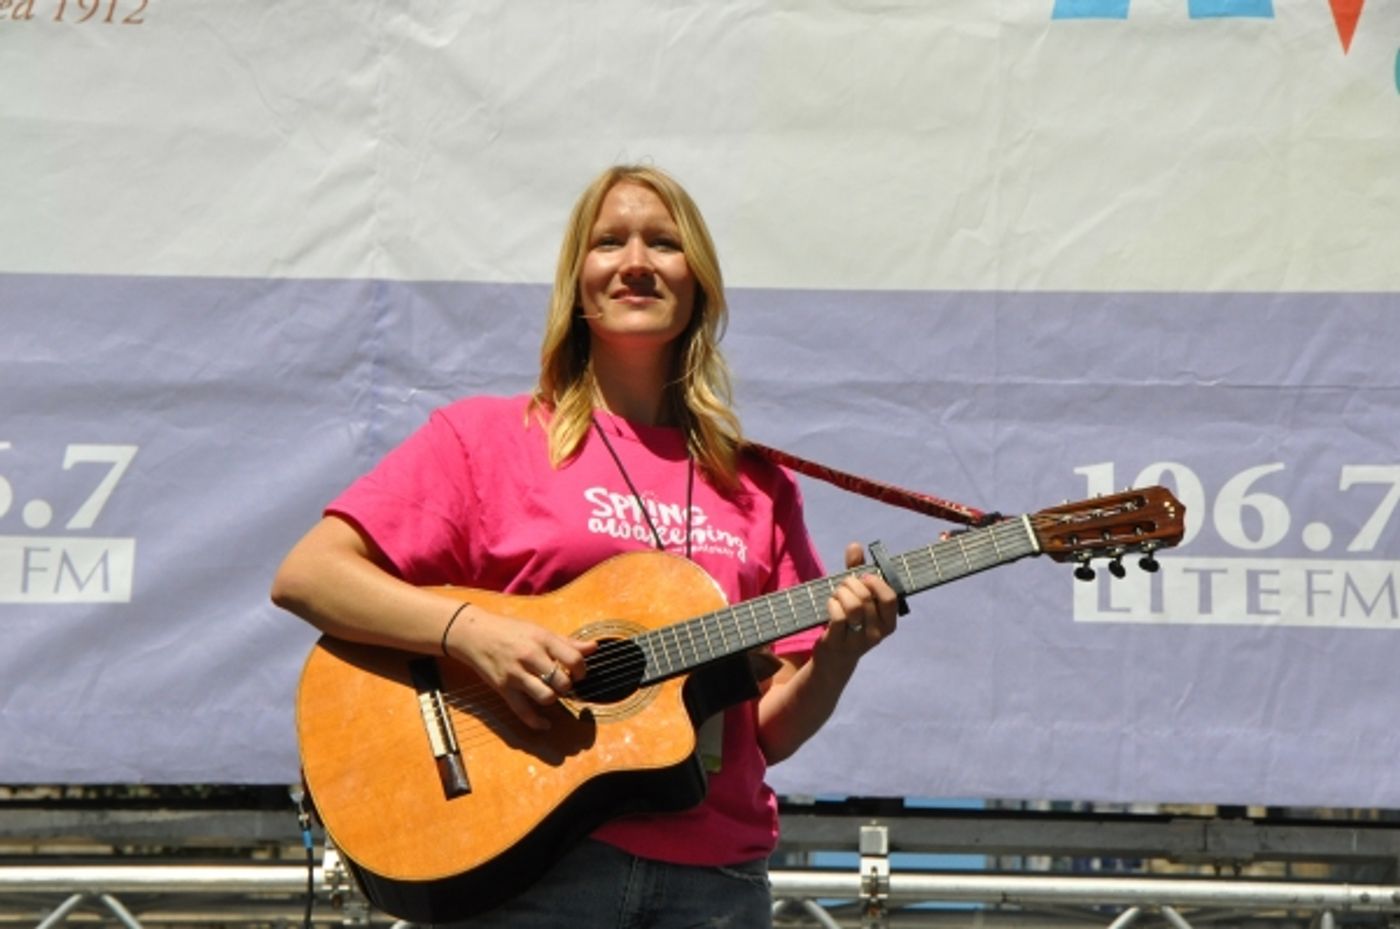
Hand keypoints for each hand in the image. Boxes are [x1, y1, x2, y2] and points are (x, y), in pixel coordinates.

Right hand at [443, 607, 595, 730]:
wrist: (475, 634)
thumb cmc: (510, 631)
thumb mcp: (539, 631)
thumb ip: (567, 642)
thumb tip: (594, 647)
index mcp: (542, 639)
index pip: (573, 659)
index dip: (581, 671)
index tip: (578, 673)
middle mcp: (530, 656)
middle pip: (562, 681)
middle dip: (567, 687)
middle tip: (563, 683)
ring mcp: (516, 674)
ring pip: (546, 697)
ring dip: (553, 699)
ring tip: (551, 692)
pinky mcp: (503, 689)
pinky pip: (523, 712)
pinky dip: (537, 723)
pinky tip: (545, 725)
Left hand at [818, 542, 898, 659]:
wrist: (835, 659)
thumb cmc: (849, 623)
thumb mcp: (857, 598)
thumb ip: (857, 571)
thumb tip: (855, 546)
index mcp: (889, 622)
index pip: (889, 597)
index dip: (875, 582)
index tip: (863, 577)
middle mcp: (878, 633)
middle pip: (867, 597)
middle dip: (850, 583)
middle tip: (843, 585)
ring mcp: (859, 640)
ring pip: (853, 606)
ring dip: (841, 593)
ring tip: (837, 594)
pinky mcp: (840, 643)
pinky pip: (838, 616)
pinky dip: (832, 604)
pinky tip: (831, 604)